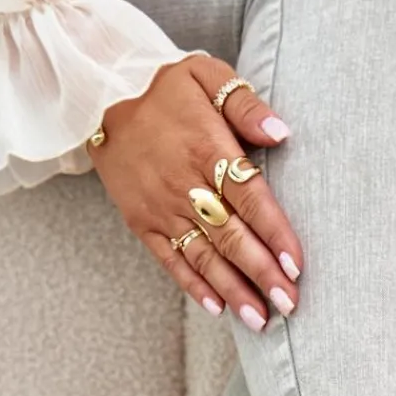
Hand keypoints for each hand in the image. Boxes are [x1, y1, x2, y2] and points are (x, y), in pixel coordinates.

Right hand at [89, 55, 302, 330]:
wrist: (98, 95)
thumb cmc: (163, 88)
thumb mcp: (206, 75)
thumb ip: (245, 104)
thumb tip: (281, 133)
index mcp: (206, 148)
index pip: (250, 199)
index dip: (275, 234)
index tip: (297, 265)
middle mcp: (184, 185)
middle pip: (231, 236)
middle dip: (262, 274)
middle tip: (289, 304)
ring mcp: (161, 208)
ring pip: (204, 257)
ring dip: (234, 291)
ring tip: (261, 321)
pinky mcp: (142, 223)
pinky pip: (171, 260)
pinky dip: (194, 286)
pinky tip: (218, 308)